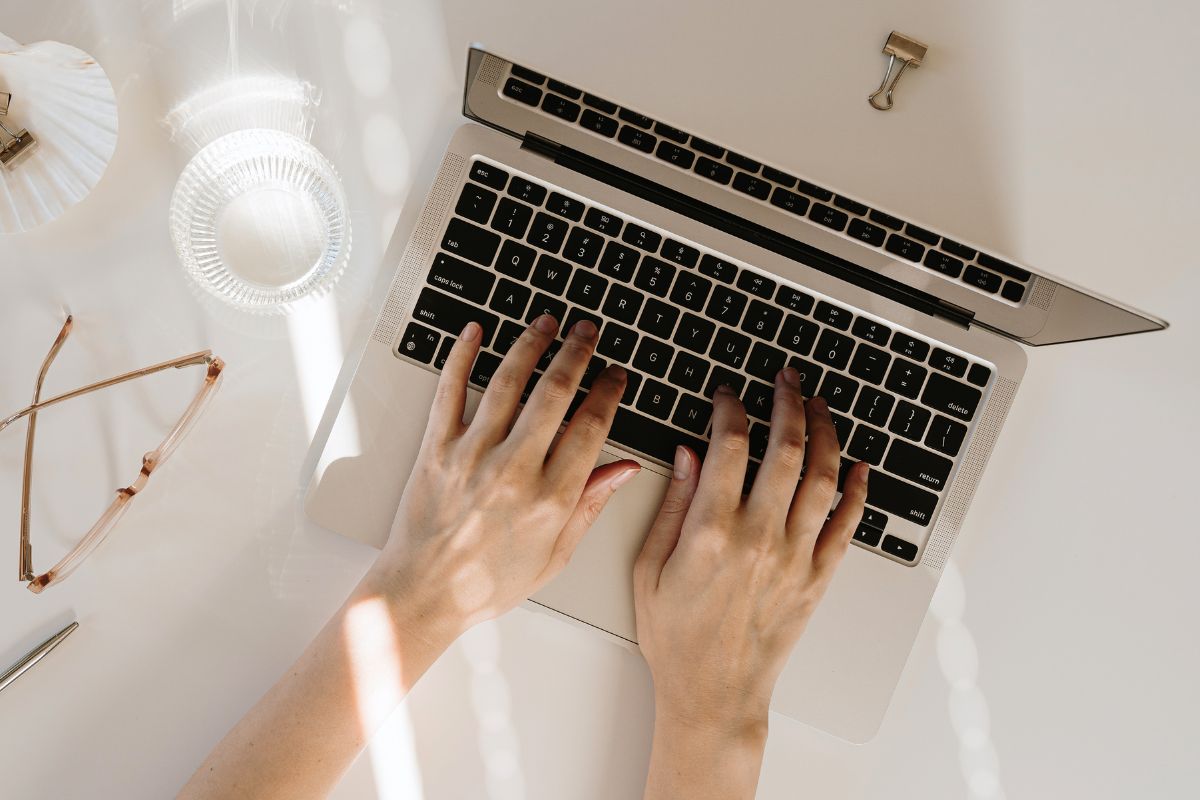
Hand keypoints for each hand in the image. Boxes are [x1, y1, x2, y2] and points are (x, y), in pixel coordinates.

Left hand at [374, 314, 639, 640]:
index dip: (609, 392)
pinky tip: (475, 332)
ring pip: (508, 381)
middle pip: (555, 392)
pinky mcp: (436, 449)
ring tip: (547, 323)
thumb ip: (589, 507)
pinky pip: (450, 391)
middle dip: (577, 353)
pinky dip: (462, 356)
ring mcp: (472, 456)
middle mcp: (513, 471)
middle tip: (587, 333)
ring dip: (531, 343)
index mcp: (550, 499)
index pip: (591, 427)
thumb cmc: (488, 583)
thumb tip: (623, 470)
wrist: (424, 593)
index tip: (615, 376)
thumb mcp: (555, 556)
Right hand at [634, 371, 868, 735]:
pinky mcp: (817, 578)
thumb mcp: (649, 568)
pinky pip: (847, 525)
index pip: (730, 445)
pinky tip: (858, 466)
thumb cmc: (675, 637)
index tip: (727, 396)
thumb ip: (671, 506)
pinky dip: (857, 490)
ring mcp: (795, 557)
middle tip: (786, 380)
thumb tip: (688, 454)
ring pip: (822, 477)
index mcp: (711, 531)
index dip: (730, 408)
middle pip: (785, 448)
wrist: (713, 694)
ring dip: (824, 432)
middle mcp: (759, 538)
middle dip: (788, 402)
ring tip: (818, 406)